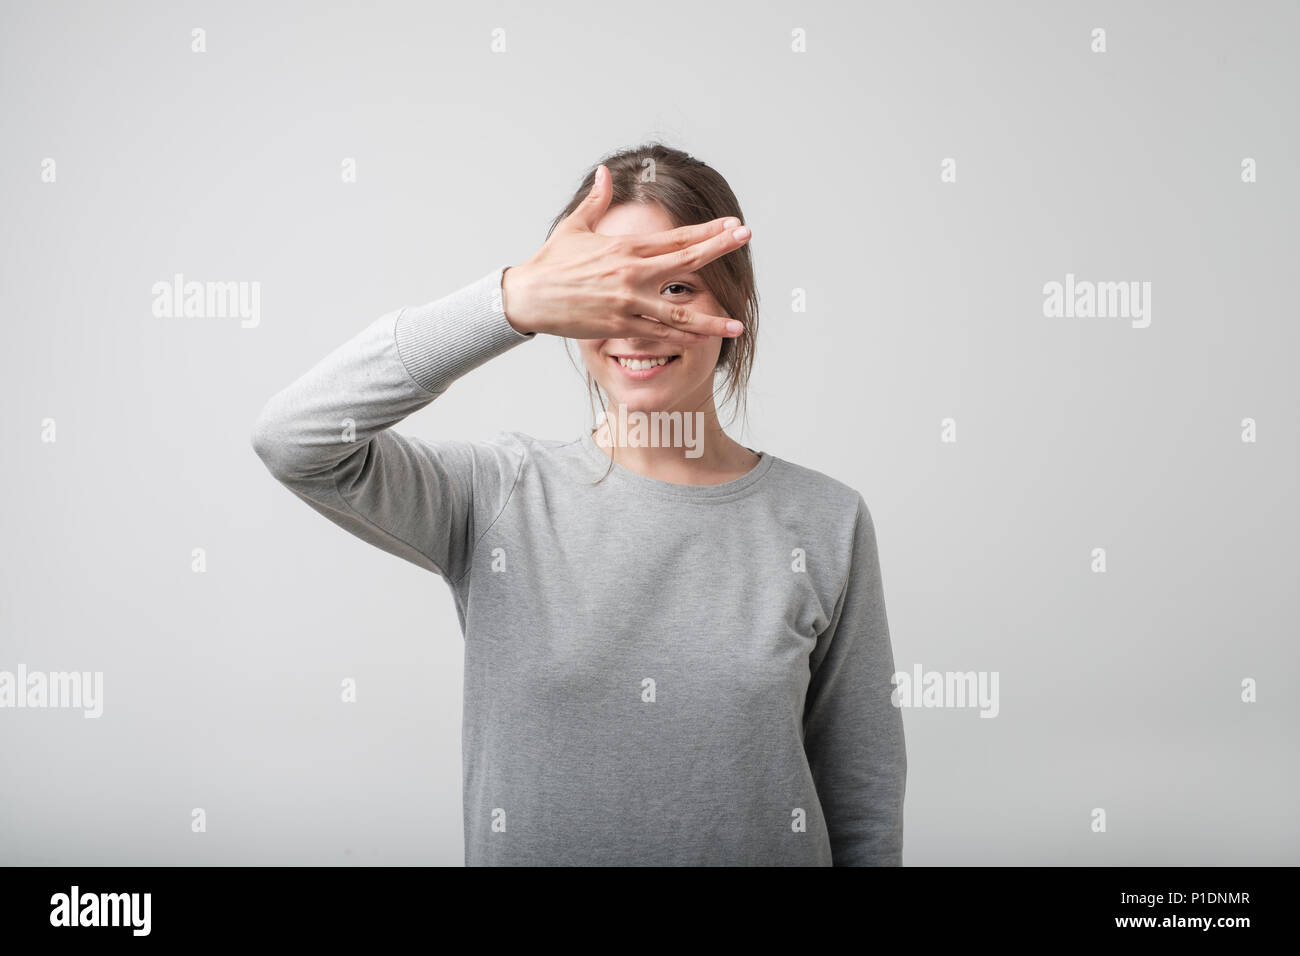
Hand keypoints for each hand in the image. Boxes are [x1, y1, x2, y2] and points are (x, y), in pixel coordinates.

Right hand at [500, 164, 751, 343]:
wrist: (527, 297)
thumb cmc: (549, 263)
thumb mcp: (573, 227)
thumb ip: (596, 201)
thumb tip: (606, 173)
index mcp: (625, 247)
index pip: (676, 237)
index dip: (707, 231)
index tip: (733, 224)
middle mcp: (631, 272)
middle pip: (686, 260)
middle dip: (719, 249)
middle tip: (746, 238)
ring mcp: (627, 302)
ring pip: (679, 311)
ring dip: (711, 320)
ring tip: (738, 325)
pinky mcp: (619, 326)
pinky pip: (658, 334)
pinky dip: (682, 340)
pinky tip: (703, 344)